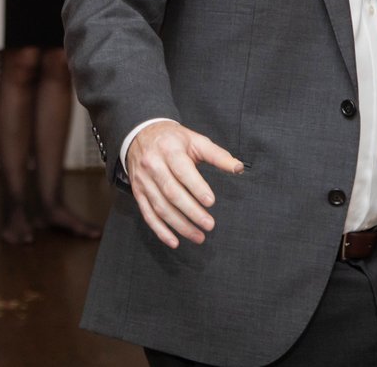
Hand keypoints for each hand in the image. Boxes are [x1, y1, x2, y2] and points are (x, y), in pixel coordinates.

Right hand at [125, 121, 243, 248]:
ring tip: (198, 236)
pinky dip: (160, 230)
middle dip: (191, 211)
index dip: (196, 187)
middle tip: (209, 225)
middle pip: (171, 192)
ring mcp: (143, 180)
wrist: (141, 135)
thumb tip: (239, 168)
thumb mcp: (195, 140)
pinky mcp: (138, 192)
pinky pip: (147, 214)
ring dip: (179, 225)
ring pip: (160, 206)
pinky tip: (174, 242)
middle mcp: (153, 165)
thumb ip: (217, 155)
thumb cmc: (174, 140)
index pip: (182, 170)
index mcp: (169, 150)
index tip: (211, 202)